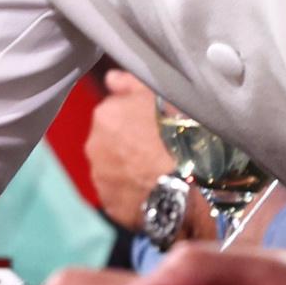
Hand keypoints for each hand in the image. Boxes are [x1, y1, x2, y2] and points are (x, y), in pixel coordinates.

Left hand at [87, 71, 170, 226]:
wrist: (191, 185)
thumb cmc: (181, 132)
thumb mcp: (162, 95)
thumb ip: (132, 83)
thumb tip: (111, 78)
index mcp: (105, 115)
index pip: (115, 112)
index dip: (135, 118)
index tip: (153, 126)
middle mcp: (94, 146)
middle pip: (110, 142)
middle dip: (128, 144)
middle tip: (158, 149)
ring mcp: (101, 179)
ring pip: (114, 169)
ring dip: (129, 169)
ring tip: (159, 173)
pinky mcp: (111, 206)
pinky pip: (121, 195)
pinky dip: (133, 193)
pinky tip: (155, 191)